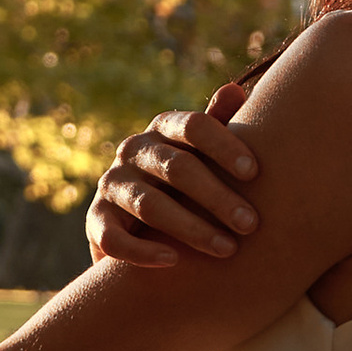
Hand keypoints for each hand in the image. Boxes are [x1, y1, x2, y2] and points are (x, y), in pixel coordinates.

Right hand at [87, 79, 260, 267]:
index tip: (255, 173)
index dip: (224, 146)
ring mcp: (111, 185)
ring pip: (150, 205)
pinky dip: (143, 251)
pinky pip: (114, 238)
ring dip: (192, 229)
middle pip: (177, 168)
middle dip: (217, 196)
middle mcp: (133, 150)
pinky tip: (173, 261)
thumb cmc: (185, 184)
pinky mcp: (96, 221)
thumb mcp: (201, 154)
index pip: (193, 126)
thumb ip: (217, 125)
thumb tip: (234, 89)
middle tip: (251, 223)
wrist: (140, 226)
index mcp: (163, 129)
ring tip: (227, 250)